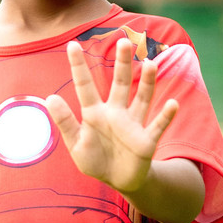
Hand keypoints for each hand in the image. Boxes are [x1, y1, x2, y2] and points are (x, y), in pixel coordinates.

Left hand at [46, 37, 178, 198]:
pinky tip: (172, 104)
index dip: (78, 67)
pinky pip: (157, 126)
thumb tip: (50, 98)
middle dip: (123, 64)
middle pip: (120, 83)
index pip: (85, 86)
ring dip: (147, 82)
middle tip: (124, 42)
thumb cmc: (95, 160)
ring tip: (150, 63)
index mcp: (94, 113)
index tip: (72, 45)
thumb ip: (65, 122)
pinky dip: (166, 116)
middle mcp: (116, 113)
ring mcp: (133, 125)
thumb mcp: (76, 144)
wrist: (118, 181)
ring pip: (142, 99)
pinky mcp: (146, 140)